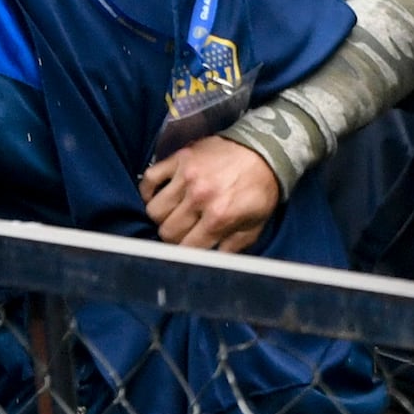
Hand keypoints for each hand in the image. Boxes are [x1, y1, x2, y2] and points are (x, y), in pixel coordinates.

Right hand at [141, 134, 287, 251]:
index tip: (189, 247)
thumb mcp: (255, 224)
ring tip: (173, 213)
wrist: (265, 151)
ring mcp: (187, 176)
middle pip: (166, 231)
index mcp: (219, 216)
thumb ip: (232, 246)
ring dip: (161, 216)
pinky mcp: (179, 158)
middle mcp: (200, 197)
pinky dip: (148, 191)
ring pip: (154, 209)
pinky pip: (149, 179)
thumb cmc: (260, 189)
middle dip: (174, 236)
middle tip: (183, 231)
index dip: (186, 251)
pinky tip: (159, 196)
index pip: (186, 247)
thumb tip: (212, 262)